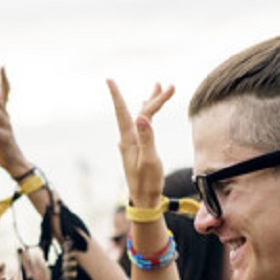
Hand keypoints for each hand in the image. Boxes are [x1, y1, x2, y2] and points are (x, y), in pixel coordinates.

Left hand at [107, 80, 173, 206]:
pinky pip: (143, 125)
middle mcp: (128, 138)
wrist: (144, 200)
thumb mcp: (149, 160)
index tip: (109, 79)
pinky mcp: (138, 147)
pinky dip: (149, 114)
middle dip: (155, 98)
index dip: (116, 95)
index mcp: (128, 140)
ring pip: (142, 116)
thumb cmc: (147, 183)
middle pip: (140, 112)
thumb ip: (147, 138)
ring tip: (158, 87)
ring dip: (151, 102)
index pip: (123, 112)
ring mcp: (132, 142)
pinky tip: (148, 111)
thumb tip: (142, 117)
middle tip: (170, 87)